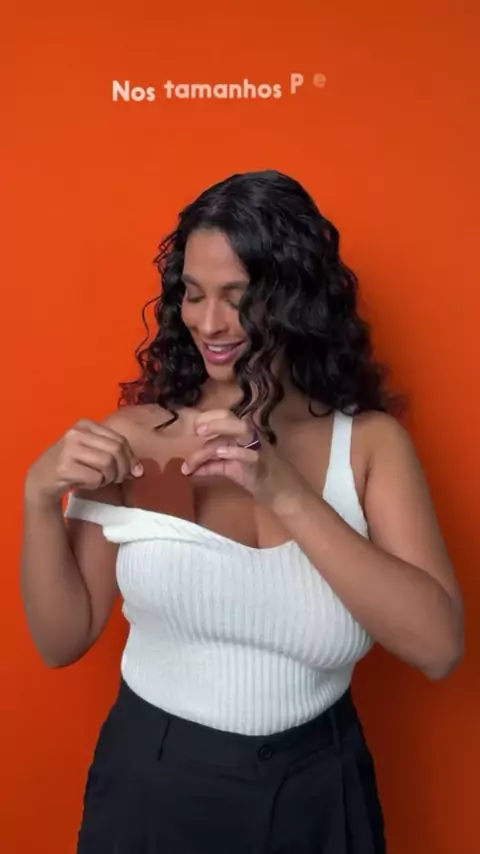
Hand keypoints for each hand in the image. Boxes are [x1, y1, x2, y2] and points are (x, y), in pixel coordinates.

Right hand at [25, 419, 143, 506]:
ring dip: (109, 477)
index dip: (130, 458)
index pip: (120, 440)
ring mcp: (68, 449)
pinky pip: (96, 478)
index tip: (132, 471)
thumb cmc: (72, 465)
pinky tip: (87, 483)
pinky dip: (97, 484)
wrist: (41, 479)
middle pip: (115, 451)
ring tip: (100, 480)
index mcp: (85, 424)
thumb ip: (116, 456)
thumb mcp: (93, 453)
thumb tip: (140, 471)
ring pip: (107, 464)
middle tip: (117, 479)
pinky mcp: (64, 467)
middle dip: (122, 469)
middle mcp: (76, 433)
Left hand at [181, 409, 305, 506]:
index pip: (224, 418)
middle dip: (211, 420)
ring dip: (218, 430)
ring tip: (200, 436)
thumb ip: (214, 465)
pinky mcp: (262, 463)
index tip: (191, 426)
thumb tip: (191, 468)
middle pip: (230, 418)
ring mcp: (257, 448)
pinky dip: (234, 451)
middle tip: (195, 430)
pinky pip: (249, 454)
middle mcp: (250, 436)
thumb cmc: (260, 479)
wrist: (286, 494)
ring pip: (239, 430)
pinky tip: (220, 453)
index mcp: (243, 435)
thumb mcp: (233, 470)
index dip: (207, 418)